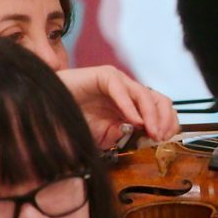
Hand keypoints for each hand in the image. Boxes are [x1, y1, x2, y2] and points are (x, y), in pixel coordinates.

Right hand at [56, 65, 178, 146]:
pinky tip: (134, 122)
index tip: (165, 142)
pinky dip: (130, 106)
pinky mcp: (104, 75)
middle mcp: (129, 91)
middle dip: (164, 120)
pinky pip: (122, 90)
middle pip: (160, 100)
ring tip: (151, 133)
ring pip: (145, 94)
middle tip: (160, 138)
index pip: (161, 111)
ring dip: (151, 116)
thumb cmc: (77, 122)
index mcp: (134, 104)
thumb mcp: (107, 136)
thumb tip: (145, 137)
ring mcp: (118, 81)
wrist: (50, 111)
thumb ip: (126, 137)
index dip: (168, 125)